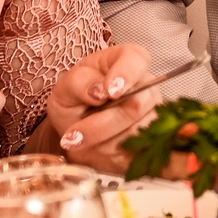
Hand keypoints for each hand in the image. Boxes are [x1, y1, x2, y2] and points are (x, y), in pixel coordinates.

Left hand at [40, 44, 152, 172]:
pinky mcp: (152, 140)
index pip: (136, 59)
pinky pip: (136, 153)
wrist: (77, 130)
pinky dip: (110, 157)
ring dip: (102, 143)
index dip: (126, 74)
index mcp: (125, 61)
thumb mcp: (65, 88)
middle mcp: (145, 85)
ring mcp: (152, 113)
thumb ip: (79, 83)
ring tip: (81, 142)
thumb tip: (98, 91)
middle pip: (135, 105)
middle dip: (101, 124)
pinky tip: (95, 152)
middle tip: (74, 134)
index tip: (110, 91)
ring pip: (134, 134)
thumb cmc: (74, 101)